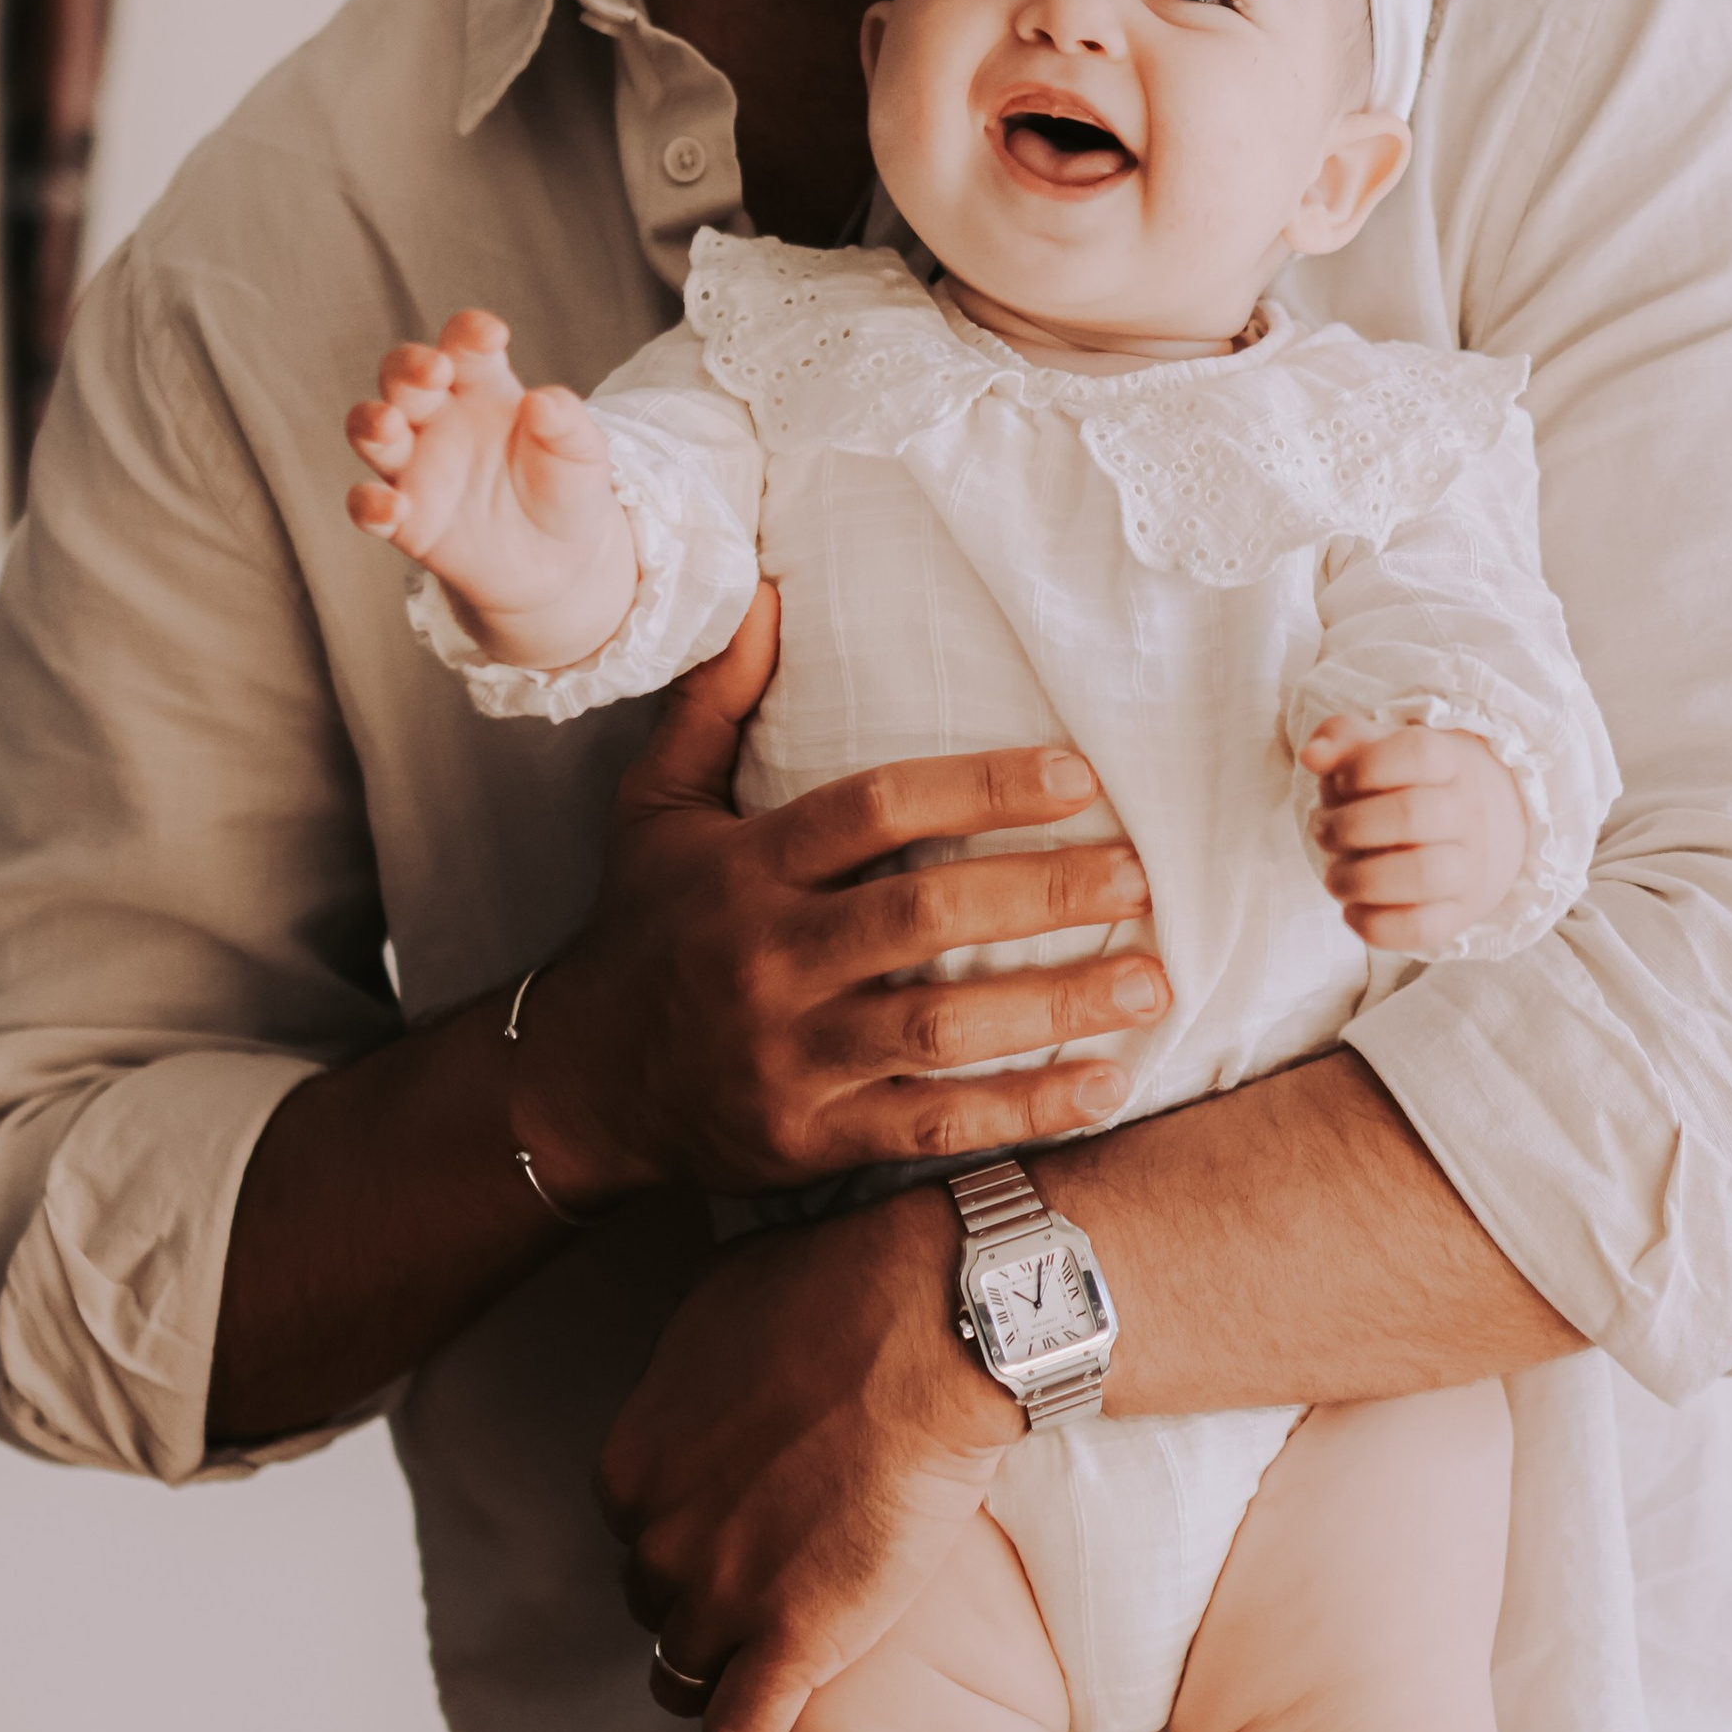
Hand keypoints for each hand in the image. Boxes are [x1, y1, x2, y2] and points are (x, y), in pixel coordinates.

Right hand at [345, 308, 636, 667]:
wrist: (559, 563)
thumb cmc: (567, 491)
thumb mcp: (582, 455)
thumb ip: (566, 423)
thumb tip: (542, 401)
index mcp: (484, 388)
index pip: (464, 347)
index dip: (468, 334)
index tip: (490, 336)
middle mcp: (440, 419)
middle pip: (403, 376)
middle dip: (410, 366)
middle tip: (435, 372)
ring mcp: (417, 467)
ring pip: (371, 430)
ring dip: (372, 422)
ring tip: (390, 425)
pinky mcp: (405, 519)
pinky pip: (368, 505)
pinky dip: (370, 504)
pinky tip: (393, 509)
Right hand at [514, 583, 1171, 1204]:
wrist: (578, 1085)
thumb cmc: (641, 929)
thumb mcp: (654, 808)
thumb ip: (714, 705)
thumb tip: (761, 595)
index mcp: (745, 868)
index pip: (875, 810)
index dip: (982, 788)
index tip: (1080, 776)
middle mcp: (769, 958)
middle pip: (923, 915)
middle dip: (1043, 894)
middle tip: (1140, 878)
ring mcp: (792, 1055)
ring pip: (941, 1028)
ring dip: (1056, 1006)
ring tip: (1152, 981)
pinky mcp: (813, 1136)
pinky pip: (933, 1125)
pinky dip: (1025, 1110)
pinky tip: (1105, 1085)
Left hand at [598, 1188, 1014, 1731]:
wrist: (929, 1328)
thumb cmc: (838, 1292)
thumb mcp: (721, 1307)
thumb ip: (690, 1370)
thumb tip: (696, 1374)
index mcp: (632, 1467)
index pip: (638, 1530)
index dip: (689, 1531)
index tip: (734, 1525)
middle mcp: (659, 1542)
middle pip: (659, 1602)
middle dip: (704, 1597)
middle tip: (769, 1581)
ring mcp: (723, 1600)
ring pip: (686, 1674)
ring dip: (721, 1674)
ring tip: (766, 1673)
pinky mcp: (795, 1645)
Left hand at [1302, 719, 1530, 951]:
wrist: (1481, 834)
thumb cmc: (1412, 787)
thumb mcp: (1382, 751)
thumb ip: (1343, 739)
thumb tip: (1314, 756)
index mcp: (1451, 763)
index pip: (1418, 753)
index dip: (1366, 766)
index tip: (1341, 781)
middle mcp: (1468, 814)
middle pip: (1413, 815)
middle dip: (1350, 826)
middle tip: (1324, 834)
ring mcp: (1468, 868)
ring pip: (1422, 875)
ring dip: (1360, 880)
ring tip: (1335, 878)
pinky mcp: (1457, 916)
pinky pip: (1421, 929)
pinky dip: (1376, 925)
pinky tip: (1352, 910)